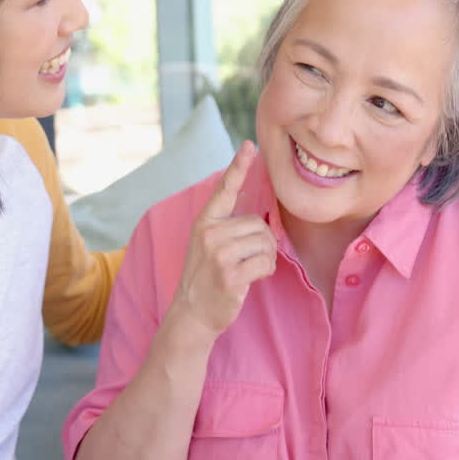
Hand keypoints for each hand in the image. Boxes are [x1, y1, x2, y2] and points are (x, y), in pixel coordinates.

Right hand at [166, 140, 276, 344]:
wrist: (192, 314)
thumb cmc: (206, 278)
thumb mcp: (209, 245)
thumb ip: (227, 226)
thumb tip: (258, 210)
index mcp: (204, 223)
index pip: (224, 189)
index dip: (237, 166)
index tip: (249, 145)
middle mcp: (209, 234)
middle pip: (258, 223)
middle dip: (264, 241)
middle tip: (250, 258)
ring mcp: (218, 254)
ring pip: (265, 243)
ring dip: (266, 258)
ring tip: (250, 269)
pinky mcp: (230, 275)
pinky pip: (265, 263)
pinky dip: (266, 271)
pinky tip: (252, 278)